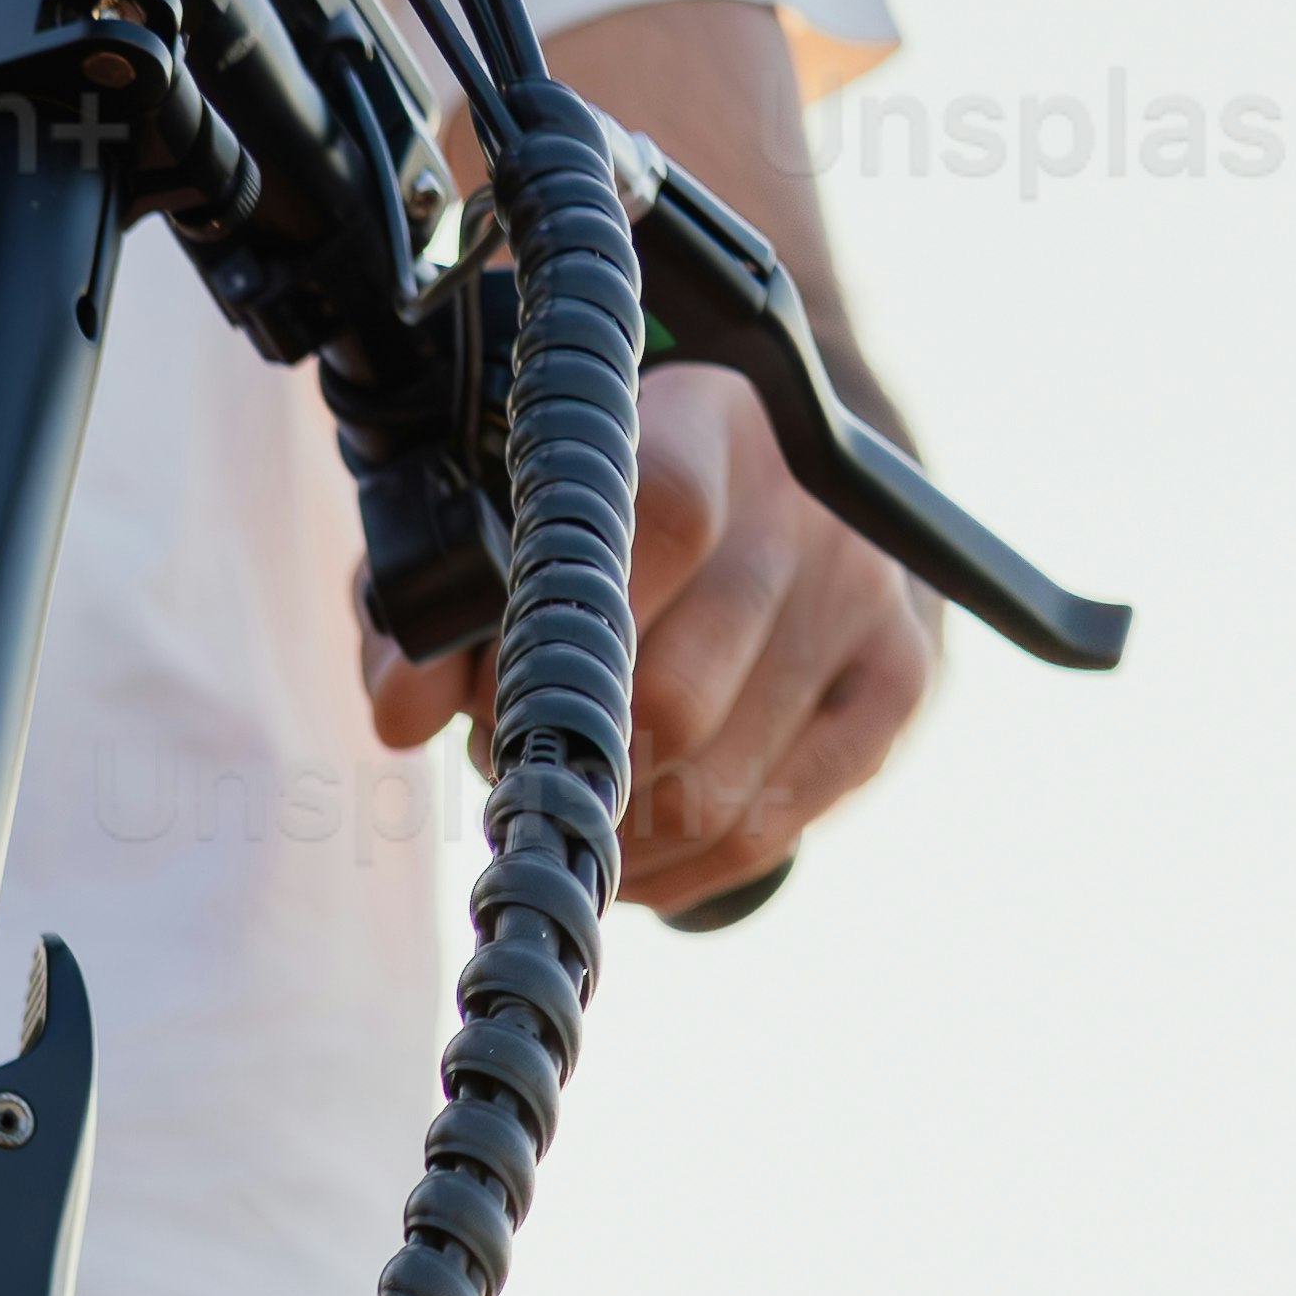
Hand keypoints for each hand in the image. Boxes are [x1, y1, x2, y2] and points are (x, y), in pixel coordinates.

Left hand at [369, 363, 935, 910]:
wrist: (754, 505)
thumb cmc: (593, 531)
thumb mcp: (493, 536)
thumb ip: (431, 609)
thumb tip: (400, 709)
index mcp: (705, 423)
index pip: (659, 522)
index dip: (561, 641)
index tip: (494, 697)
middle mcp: (801, 501)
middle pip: (675, 697)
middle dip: (574, 764)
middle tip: (523, 758)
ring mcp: (859, 592)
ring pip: (712, 790)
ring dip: (614, 834)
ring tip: (574, 801)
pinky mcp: (896, 679)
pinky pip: (769, 831)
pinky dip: (680, 872)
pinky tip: (634, 856)